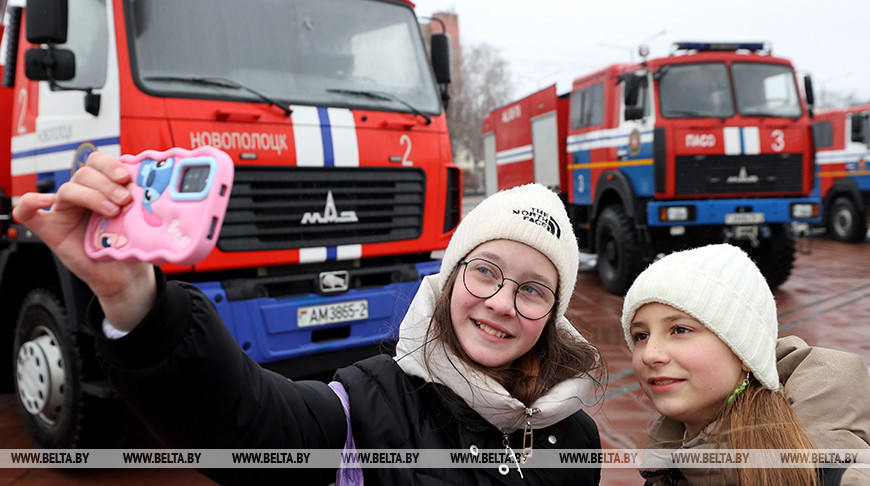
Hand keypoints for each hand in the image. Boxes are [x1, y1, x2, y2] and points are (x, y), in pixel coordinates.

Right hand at [12, 151, 156, 330]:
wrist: (126, 275)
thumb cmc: (132, 245)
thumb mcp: (143, 219)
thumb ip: (145, 202)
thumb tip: (161, 190)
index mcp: (103, 188)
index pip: (97, 162)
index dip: (110, 164)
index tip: (127, 177)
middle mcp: (83, 196)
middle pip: (84, 173)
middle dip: (107, 184)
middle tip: (125, 200)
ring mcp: (65, 212)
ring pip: (69, 188)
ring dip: (92, 195)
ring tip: (113, 211)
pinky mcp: (52, 230)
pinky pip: (28, 213)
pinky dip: (30, 203)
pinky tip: (46, 201)